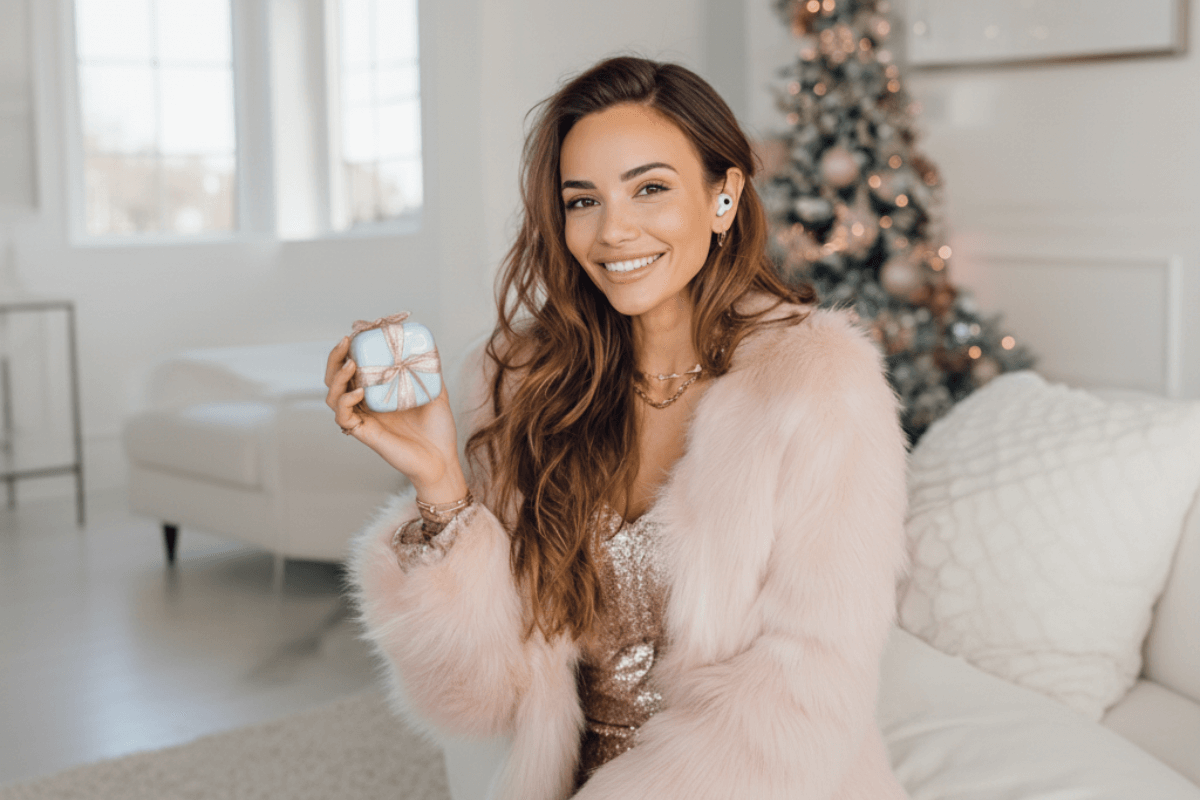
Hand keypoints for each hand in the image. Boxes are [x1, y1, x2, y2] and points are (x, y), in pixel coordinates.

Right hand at [325, 336, 466, 500]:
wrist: (442, 459)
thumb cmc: (438, 431)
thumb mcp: (435, 392)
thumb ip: (429, 372)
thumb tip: (429, 348)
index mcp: (378, 394)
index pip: (354, 370)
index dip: (349, 352)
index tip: (356, 334)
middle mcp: (366, 406)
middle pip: (336, 380)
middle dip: (335, 358)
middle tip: (346, 341)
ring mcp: (364, 419)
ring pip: (333, 397)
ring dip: (337, 377)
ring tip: (351, 364)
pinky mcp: (364, 434)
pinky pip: (344, 417)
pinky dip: (345, 402)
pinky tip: (358, 392)